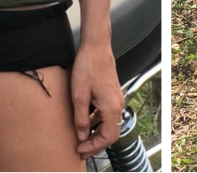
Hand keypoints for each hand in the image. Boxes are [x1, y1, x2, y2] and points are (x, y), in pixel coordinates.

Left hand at [70, 40, 123, 156]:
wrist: (96, 45)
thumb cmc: (88, 66)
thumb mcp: (79, 95)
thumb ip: (81, 118)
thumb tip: (82, 135)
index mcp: (111, 106)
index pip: (107, 137)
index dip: (94, 147)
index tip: (80, 150)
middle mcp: (117, 104)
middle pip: (110, 133)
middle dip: (96, 143)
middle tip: (81, 148)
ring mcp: (116, 98)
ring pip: (109, 124)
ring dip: (97, 133)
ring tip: (81, 137)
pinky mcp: (112, 92)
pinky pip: (107, 113)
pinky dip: (98, 122)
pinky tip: (86, 120)